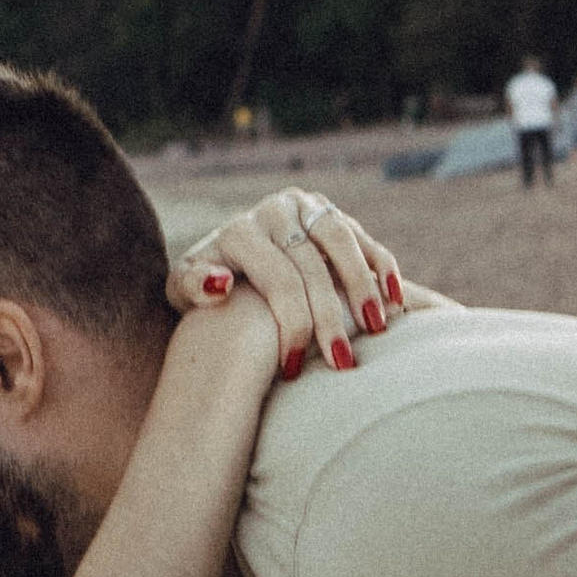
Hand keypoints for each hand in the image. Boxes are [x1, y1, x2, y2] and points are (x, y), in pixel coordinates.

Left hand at [166, 189, 405, 380]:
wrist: (222, 257)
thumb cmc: (203, 287)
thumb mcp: (181, 290)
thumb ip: (192, 286)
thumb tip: (221, 284)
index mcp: (239, 232)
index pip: (277, 279)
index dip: (292, 324)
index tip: (296, 368)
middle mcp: (273, 211)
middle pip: (312, 266)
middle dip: (330, 317)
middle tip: (343, 362)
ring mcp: (305, 207)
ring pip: (342, 241)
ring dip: (364, 286)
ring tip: (377, 328)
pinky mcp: (328, 212)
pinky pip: (363, 237)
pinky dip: (382, 267)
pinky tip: (395, 302)